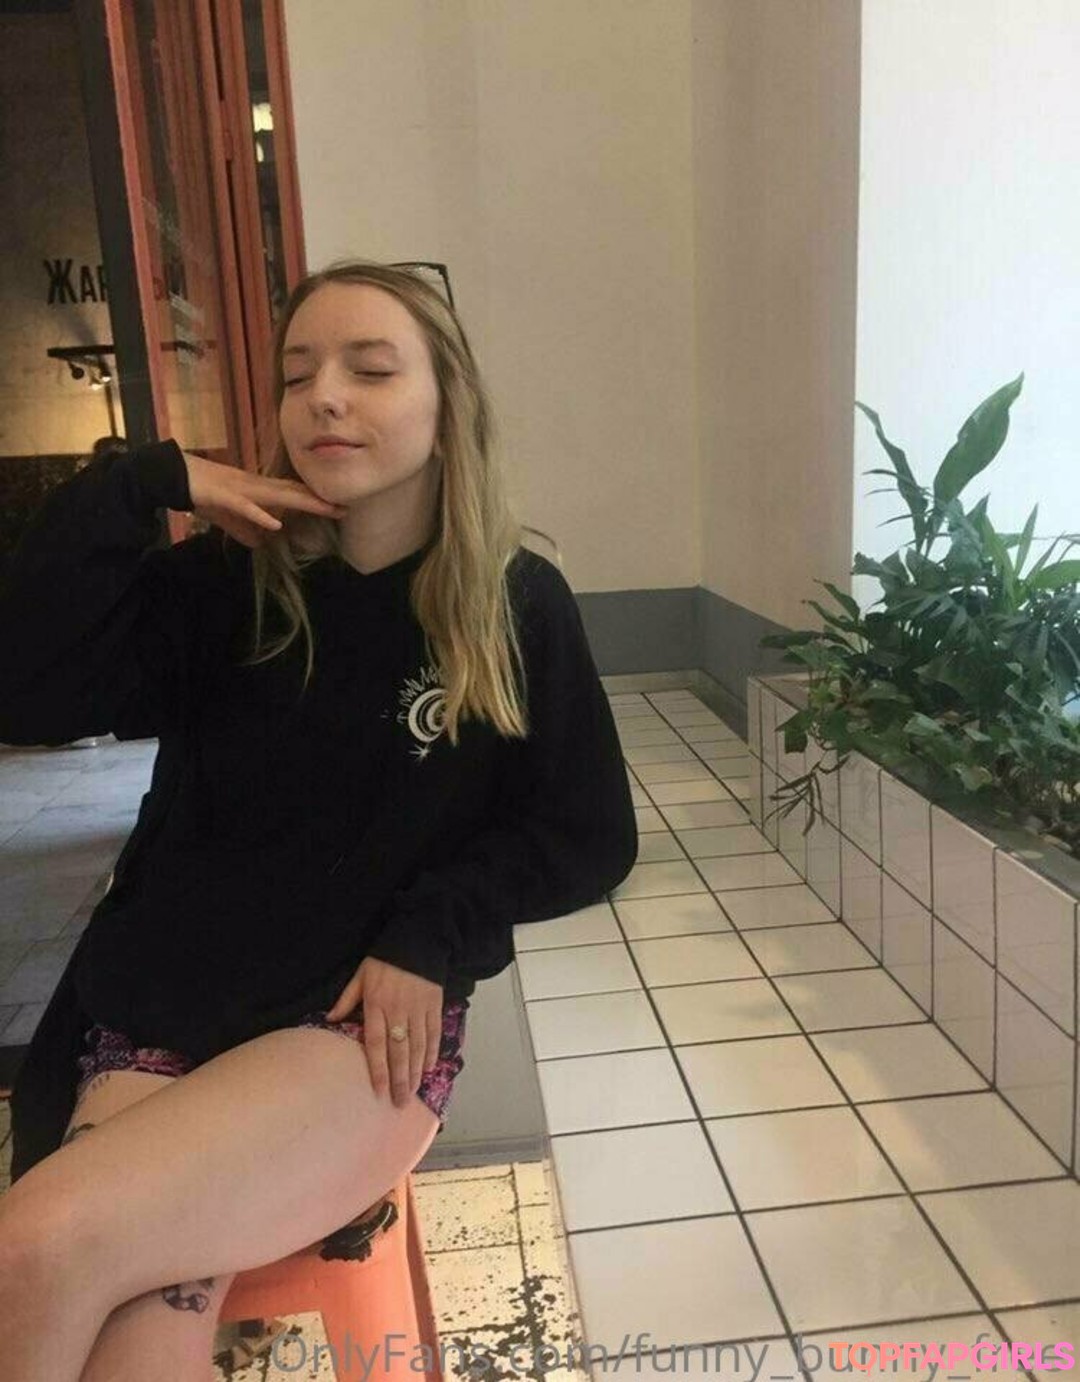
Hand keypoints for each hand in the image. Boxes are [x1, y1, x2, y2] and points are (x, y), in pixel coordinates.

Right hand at [182, 452, 347, 547]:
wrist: (173, 475)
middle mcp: (255, 486)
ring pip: (276, 495)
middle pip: (293, 492)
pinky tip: (275, 524)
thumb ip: (245, 529)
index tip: (339, 506)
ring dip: (301, 502)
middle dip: (319, 500)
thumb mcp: (227, 518)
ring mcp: (241, 489)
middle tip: (345, 507)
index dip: (315, 500)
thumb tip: (260, 544)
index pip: (292, 495)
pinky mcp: (224, 496)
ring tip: (325, 508)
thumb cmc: (203, 493)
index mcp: (257, 490)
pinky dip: (259, 514)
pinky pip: (244, 507)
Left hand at [326, 956, 442, 1109]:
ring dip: (416, 1070)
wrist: (416, 940)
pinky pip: (433, 1032)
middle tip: (400, 1103)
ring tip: (414, 1091)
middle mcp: (398, 1011)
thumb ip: (346, 1000)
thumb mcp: (360, 976)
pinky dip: (432, 1050)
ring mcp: (418, 1009)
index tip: (379, 1091)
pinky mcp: (434, 1005)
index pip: (376, 1043)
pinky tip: (429, 1066)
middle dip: (400, 1079)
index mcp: (376, 1005)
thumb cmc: (384, 961)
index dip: (378, 1069)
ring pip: (417, 1045)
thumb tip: (330, 1019)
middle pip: (399, 1051)